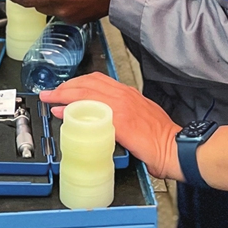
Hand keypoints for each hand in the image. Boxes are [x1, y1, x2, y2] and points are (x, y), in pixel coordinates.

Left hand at [40, 73, 182, 180]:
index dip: (77, 82)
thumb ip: (123, 114)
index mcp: (129, 93)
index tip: (64, 88)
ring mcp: (121, 106)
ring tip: (50, 99)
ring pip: (86, 92)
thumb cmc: (162, 137)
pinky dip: (73, 109)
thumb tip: (106, 120)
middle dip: (65, 86)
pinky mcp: (119, 120)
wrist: (176, 147)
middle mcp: (124, 95)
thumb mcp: (142, 116)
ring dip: (64, 94)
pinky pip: (90, 110)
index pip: (97, 80)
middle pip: (87, 82)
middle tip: (51, 93)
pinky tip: (62, 113)